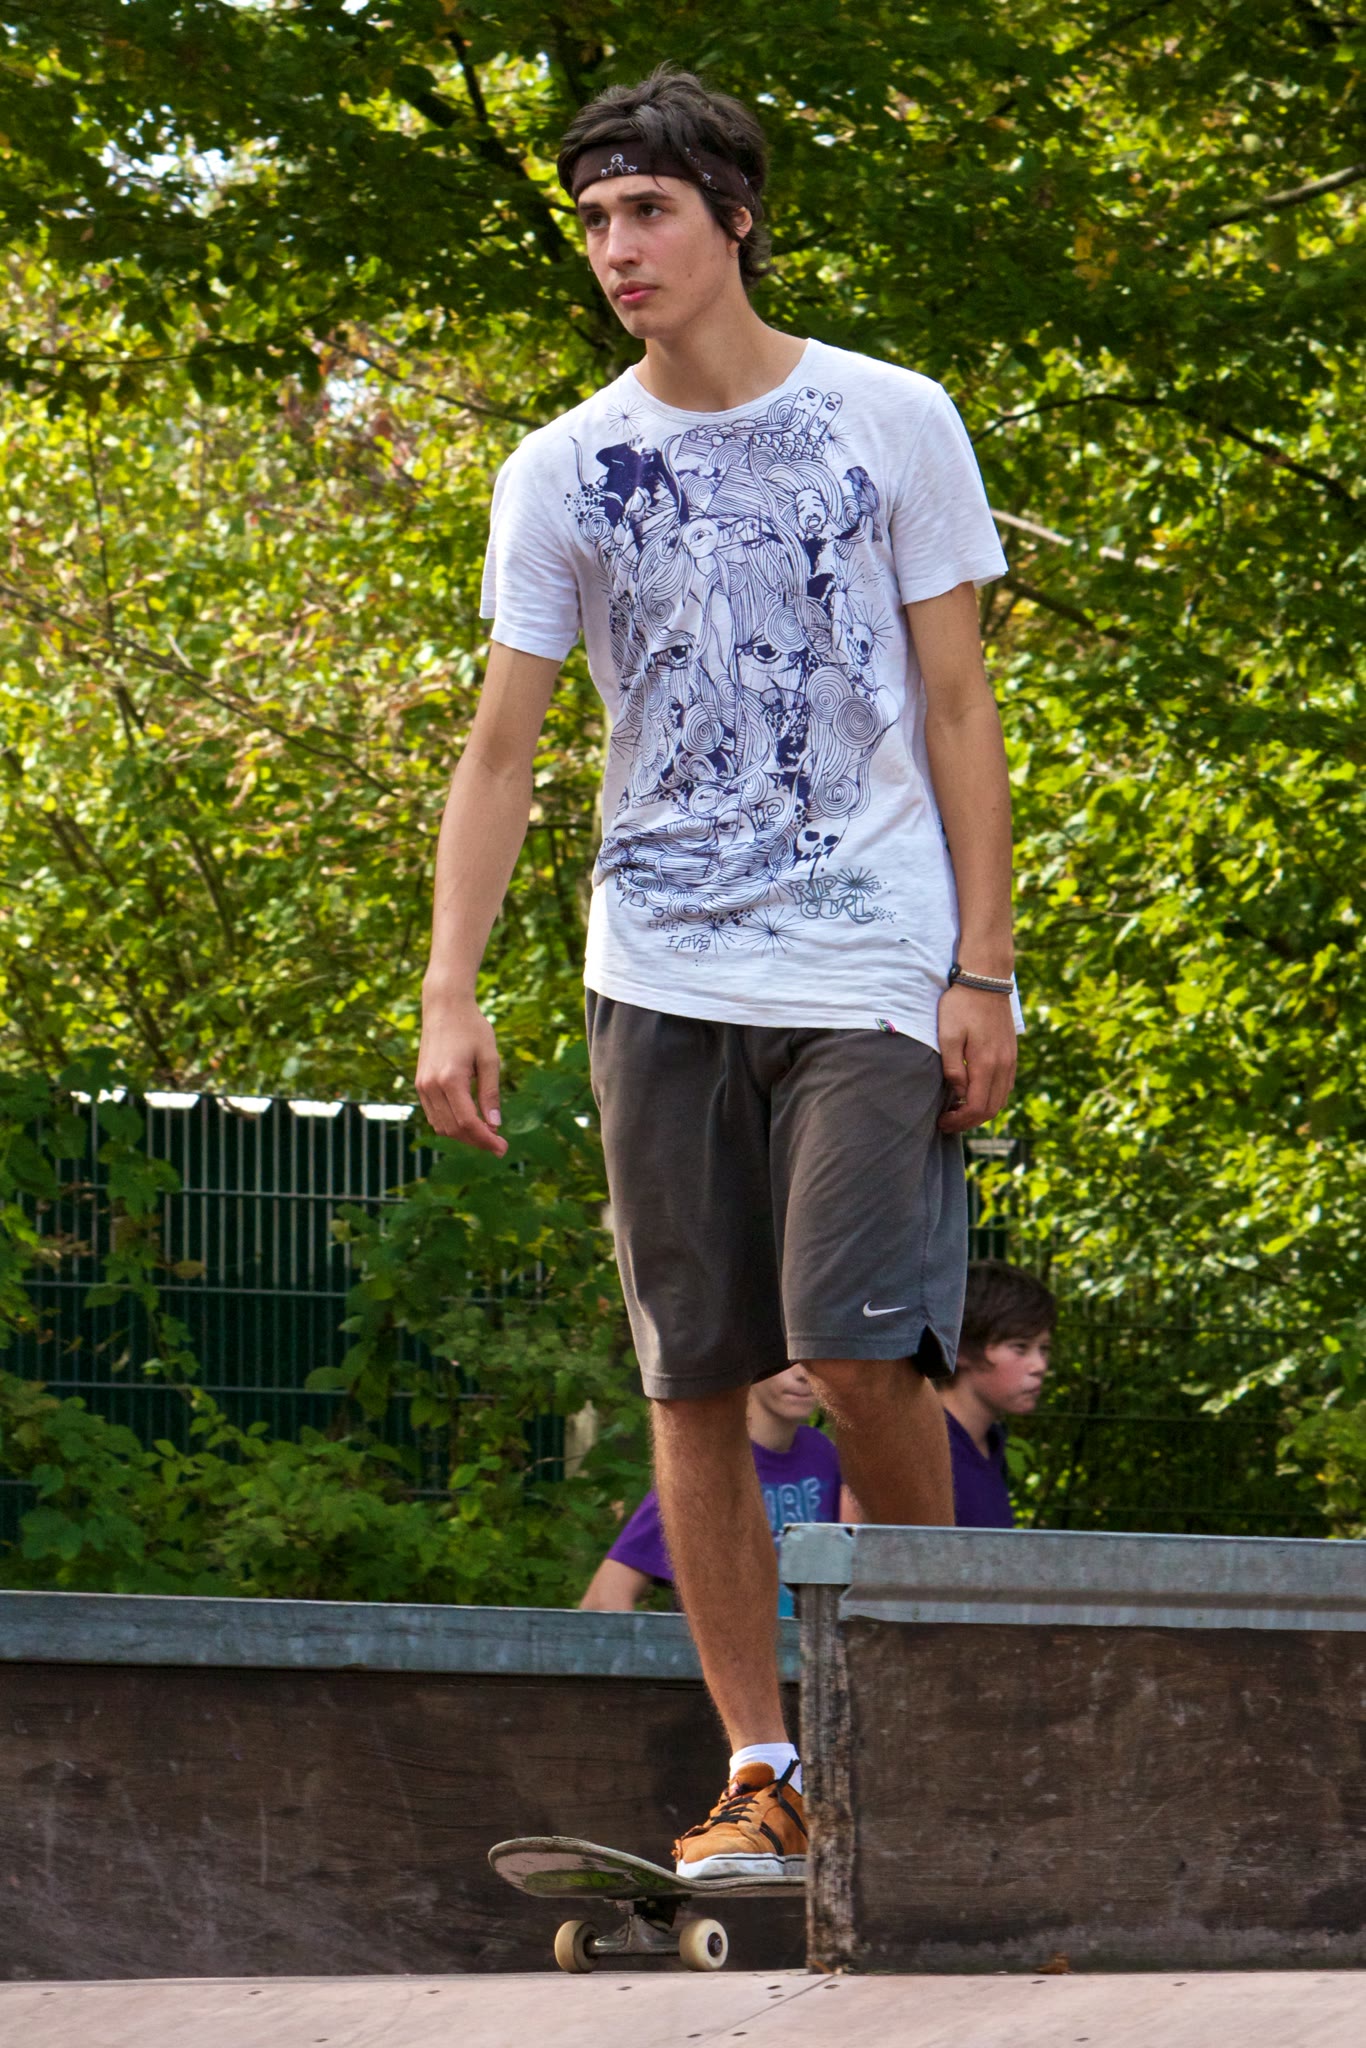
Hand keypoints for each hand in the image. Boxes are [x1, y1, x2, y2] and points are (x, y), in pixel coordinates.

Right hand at [416, 990, 507, 1155]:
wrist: (445, 1007)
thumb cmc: (472, 1028)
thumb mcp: (489, 1059)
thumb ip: (490, 1093)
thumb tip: (495, 1125)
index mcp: (451, 1079)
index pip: (468, 1123)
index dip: (486, 1140)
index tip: (503, 1148)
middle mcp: (431, 1086)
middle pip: (454, 1129)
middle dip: (477, 1141)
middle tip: (499, 1144)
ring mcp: (422, 1086)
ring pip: (441, 1126)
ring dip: (463, 1135)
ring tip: (487, 1134)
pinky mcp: (420, 1084)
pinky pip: (434, 1115)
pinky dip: (451, 1125)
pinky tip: (470, 1122)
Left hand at [936, 984, 1016, 1134]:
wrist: (985, 981)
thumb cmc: (960, 1006)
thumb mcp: (947, 1035)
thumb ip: (952, 1067)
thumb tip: (958, 1093)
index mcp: (986, 1064)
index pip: (977, 1108)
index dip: (959, 1121)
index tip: (942, 1122)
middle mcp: (1003, 1066)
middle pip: (991, 1109)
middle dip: (969, 1121)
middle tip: (947, 1121)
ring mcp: (1010, 1061)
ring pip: (1000, 1100)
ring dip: (980, 1111)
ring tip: (957, 1110)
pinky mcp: (1011, 1054)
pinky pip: (1005, 1086)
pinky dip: (990, 1098)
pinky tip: (973, 1093)